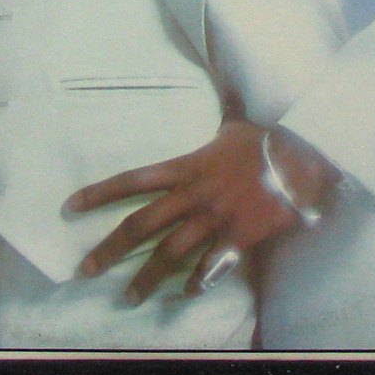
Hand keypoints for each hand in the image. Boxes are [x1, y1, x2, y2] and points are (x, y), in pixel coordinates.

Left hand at [63, 119, 338, 304]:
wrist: (303, 162)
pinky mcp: (237, 239)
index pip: (133, 180)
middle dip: (110, 248)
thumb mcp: (235, 124)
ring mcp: (214, 220)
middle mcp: (193, 195)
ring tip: (129, 297)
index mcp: (186, 167)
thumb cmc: (267, 141)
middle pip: (142, 225)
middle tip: (84, 269)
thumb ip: (221, 111)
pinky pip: (211, 268)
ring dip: (147, 277)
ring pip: (170, 254)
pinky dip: (197, 282)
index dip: (100, 193)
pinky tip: (187, 293)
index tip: (71, 206)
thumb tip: (221, 77)